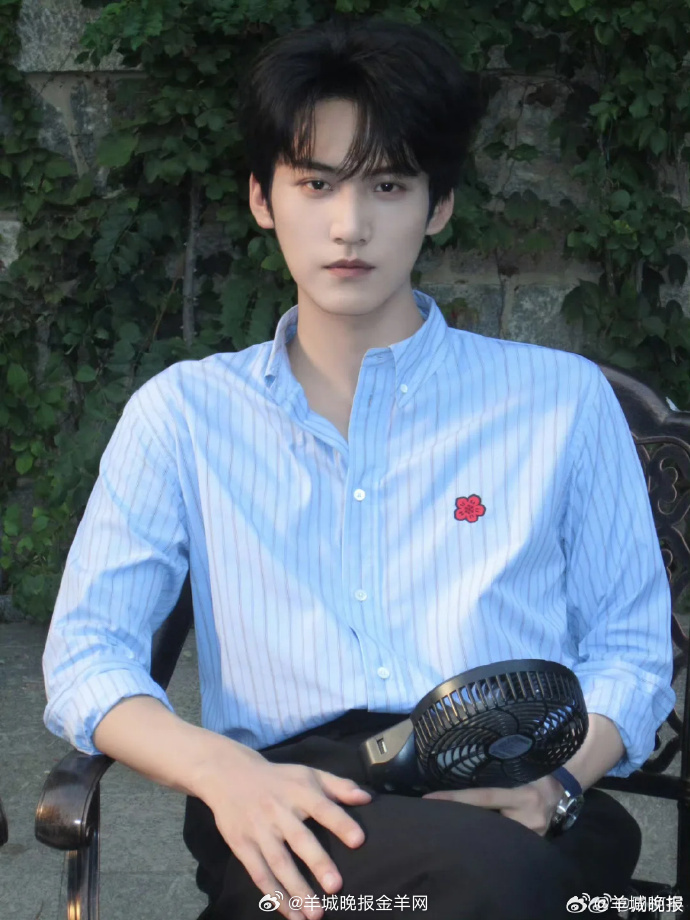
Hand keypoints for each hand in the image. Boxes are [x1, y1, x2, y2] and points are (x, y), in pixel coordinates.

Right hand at [202, 745, 371, 919]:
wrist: (229, 775)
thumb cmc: (279, 779)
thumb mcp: (308, 773)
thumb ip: (338, 786)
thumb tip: (367, 798)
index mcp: (298, 791)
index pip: (322, 807)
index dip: (340, 822)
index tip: (359, 840)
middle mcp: (278, 811)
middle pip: (299, 839)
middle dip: (317, 863)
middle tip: (336, 887)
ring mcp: (259, 831)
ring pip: (278, 863)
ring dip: (296, 890)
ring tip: (316, 914)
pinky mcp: (242, 846)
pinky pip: (259, 875)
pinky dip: (274, 896)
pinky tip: (291, 915)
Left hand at [421, 773, 563, 836]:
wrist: (563, 792)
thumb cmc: (538, 773)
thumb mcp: (521, 769)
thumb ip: (500, 772)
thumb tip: (466, 765)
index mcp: (523, 796)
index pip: (482, 797)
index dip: (455, 799)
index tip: (428, 799)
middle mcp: (528, 820)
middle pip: (485, 823)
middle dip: (460, 822)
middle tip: (430, 818)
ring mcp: (532, 838)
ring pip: (494, 836)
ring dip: (474, 833)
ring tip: (449, 830)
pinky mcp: (532, 847)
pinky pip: (505, 842)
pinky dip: (490, 840)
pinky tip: (476, 840)